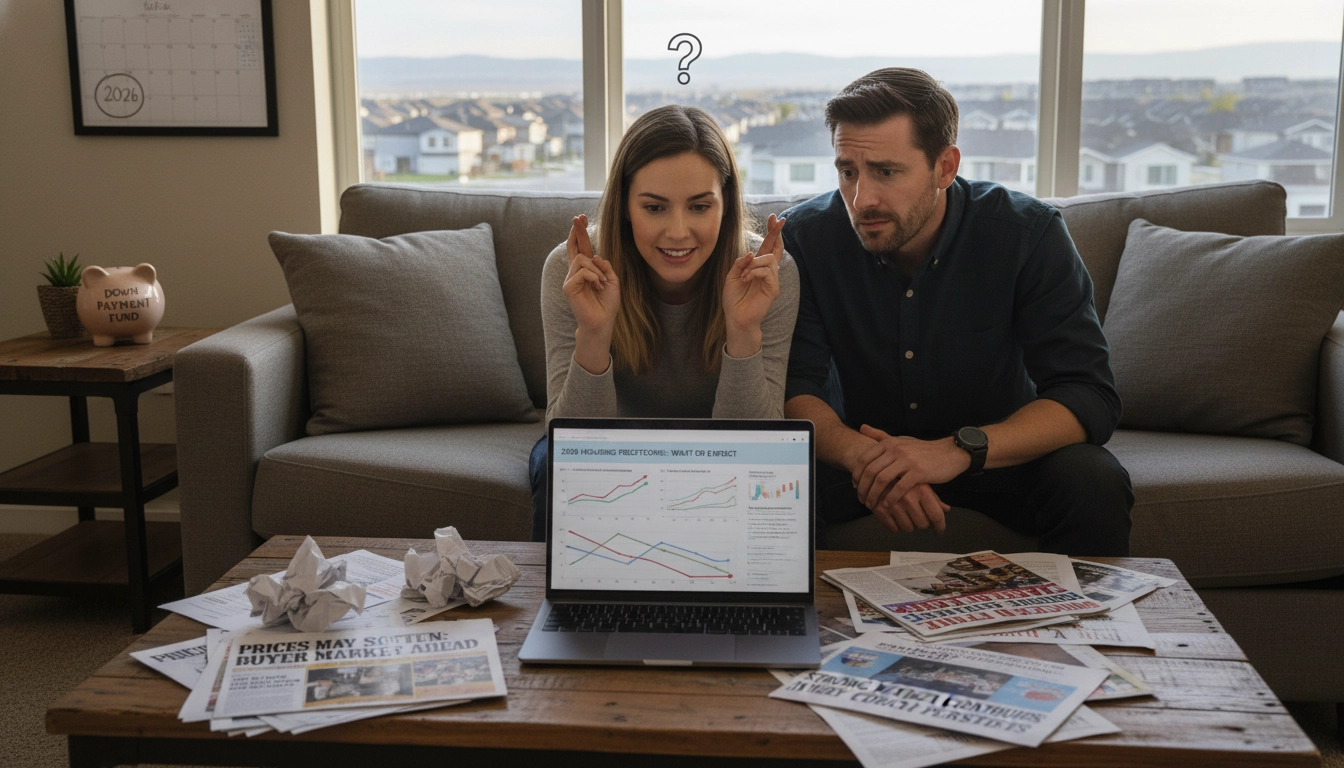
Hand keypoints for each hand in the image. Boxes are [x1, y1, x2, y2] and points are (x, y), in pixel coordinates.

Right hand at [562, 214, 619, 334]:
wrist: (603, 321)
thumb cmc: (607, 303)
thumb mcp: (612, 280)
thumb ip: (605, 266)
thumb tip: (595, 256)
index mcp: (586, 270)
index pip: (581, 248)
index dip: (580, 233)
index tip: (580, 218)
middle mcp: (576, 272)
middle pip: (574, 247)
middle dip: (577, 231)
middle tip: (577, 217)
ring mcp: (570, 279)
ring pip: (582, 259)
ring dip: (597, 270)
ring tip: (602, 283)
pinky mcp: (568, 287)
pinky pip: (582, 271)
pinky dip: (594, 277)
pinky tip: (598, 286)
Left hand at [722, 214, 784, 355]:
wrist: (736, 318)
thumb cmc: (734, 299)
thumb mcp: (731, 276)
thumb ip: (740, 263)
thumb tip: (752, 253)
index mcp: (757, 267)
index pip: (767, 246)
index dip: (771, 232)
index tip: (773, 218)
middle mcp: (767, 271)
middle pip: (776, 248)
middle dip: (776, 232)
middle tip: (778, 220)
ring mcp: (771, 280)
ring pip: (769, 259)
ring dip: (754, 263)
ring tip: (744, 275)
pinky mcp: (773, 289)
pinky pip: (767, 271)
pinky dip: (754, 272)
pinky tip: (746, 279)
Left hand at [850, 424, 969, 531]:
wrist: (949, 452)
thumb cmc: (922, 449)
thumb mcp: (900, 440)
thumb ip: (880, 436)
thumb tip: (861, 427)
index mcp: (889, 443)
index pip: (865, 459)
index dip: (857, 474)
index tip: (855, 486)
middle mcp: (896, 450)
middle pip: (871, 471)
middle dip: (863, 488)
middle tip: (861, 499)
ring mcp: (907, 461)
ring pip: (882, 480)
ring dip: (874, 495)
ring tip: (871, 505)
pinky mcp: (918, 472)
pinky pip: (899, 488)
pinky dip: (890, 499)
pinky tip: (886, 506)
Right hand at [872, 482, 950, 534]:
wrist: (875, 470)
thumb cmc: (901, 478)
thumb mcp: (919, 483)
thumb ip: (934, 498)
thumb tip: (947, 509)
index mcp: (921, 490)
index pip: (936, 515)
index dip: (940, 527)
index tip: (939, 531)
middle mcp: (909, 498)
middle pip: (923, 525)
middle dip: (922, 524)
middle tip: (918, 518)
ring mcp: (893, 504)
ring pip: (908, 528)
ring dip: (908, 526)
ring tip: (905, 516)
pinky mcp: (880, 509)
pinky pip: (893, 528)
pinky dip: (895, 526)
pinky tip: (893, 517)